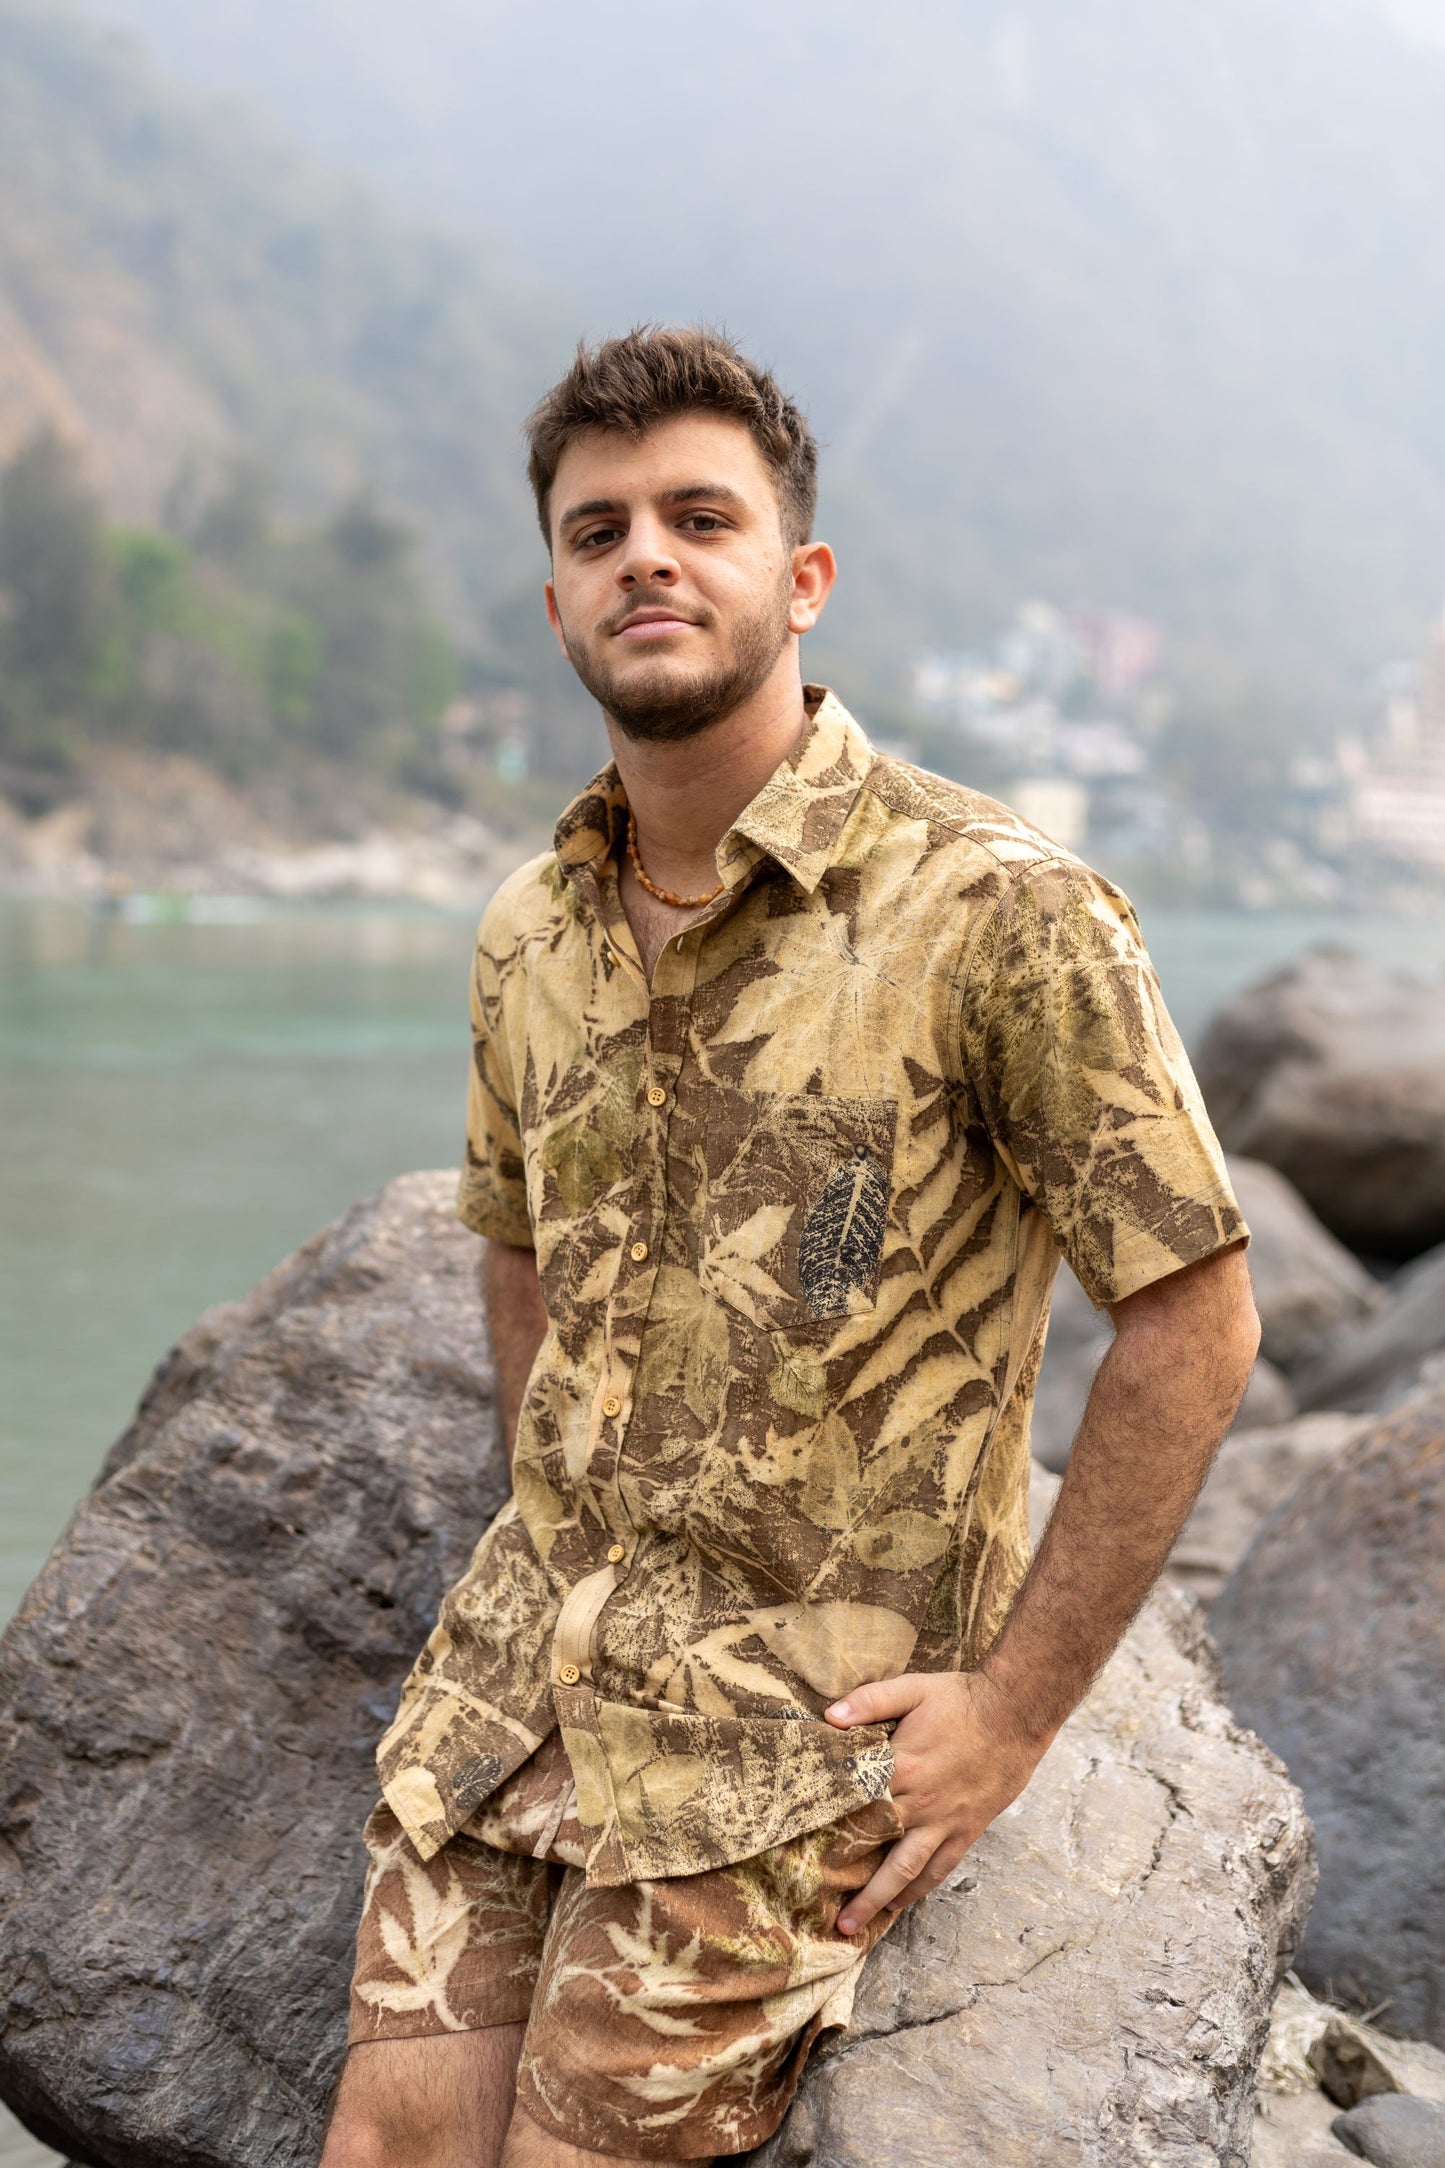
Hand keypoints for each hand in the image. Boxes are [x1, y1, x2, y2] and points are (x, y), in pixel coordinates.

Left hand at [826, 1669, 1050, 1936]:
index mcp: (903, 1767)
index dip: (829, 1826)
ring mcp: (945, 1821)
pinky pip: (940, 1867)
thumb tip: (829, 1716)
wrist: (1016, 1713)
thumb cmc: (961, 1698)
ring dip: (880, 1899)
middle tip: (825, 1912)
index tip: (800, 1848)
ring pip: (907, 1870)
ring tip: (855, 1925)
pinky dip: (920, 1889)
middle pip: (877, 1849)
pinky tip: (902, 1902)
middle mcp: (921, 1802)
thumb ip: (869, 1701)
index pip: (856, 1803)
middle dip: (851, 1883)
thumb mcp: (913, 1688)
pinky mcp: (967, 1830)